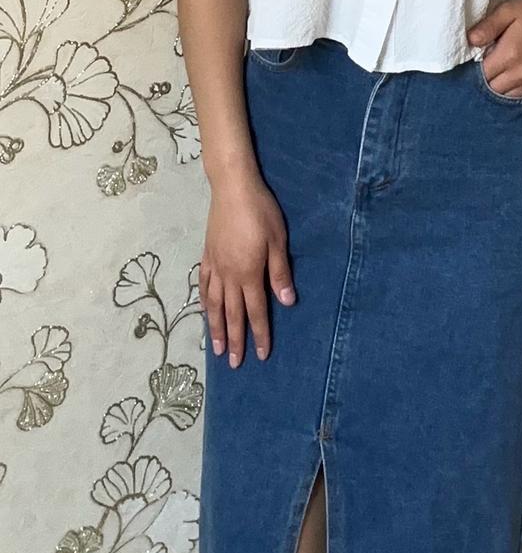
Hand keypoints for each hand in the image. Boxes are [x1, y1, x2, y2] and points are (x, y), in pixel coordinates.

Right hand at [199, 171, 295, 367]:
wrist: (232, 188)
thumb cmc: (261, 212)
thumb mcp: (278, 241)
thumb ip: (280, 273)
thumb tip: (286, 302)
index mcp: (249, 273)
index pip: (255, 311)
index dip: (258, 334)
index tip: (261, 355)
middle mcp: (229, 275)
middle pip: (232, 314)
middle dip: (234, 340)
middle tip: (233, 364)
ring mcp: (215, 266)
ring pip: (214, 304)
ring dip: (215, 327)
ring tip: (215, 348)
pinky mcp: (206, 255)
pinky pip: (204, 285)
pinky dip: (204, 302)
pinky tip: (205, 311)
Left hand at [467, 0, 521, 97]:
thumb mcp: (508, 11)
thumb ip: (487, 26)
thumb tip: (470, 41)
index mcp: (508, 55)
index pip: (480, 73)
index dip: (475, 67)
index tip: (477, 58)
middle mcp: (519, 74)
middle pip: (490, 88)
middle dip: (485, 78)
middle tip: (487, 64)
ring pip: (503, 95)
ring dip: (497, 86)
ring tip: (498, 72)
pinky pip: (517, 96)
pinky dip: (509, 91)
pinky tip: (508, 78)